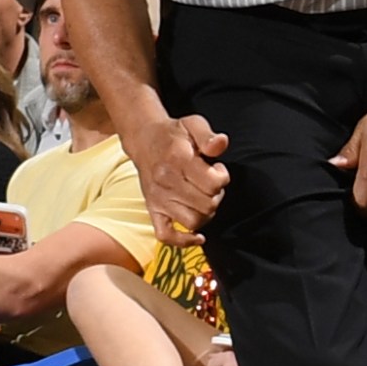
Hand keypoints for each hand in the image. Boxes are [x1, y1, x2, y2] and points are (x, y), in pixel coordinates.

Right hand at [134, 111, 230, 242]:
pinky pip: (166, 235)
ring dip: (205, 213)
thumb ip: (208, 135)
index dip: (222, 177)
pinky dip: (183, 241)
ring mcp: (158, 198)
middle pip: (207, 205)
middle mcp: (167, 182)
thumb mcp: (193, 124)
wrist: (144, 139)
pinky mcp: (152, 209)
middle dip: (216, 195)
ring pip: (193, 221)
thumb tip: (221, 144)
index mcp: (178, 159)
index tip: (217, 169)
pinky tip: (197, 237)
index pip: (213, 183)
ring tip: (203, 198)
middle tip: (211, 183)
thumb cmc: (174, 134)